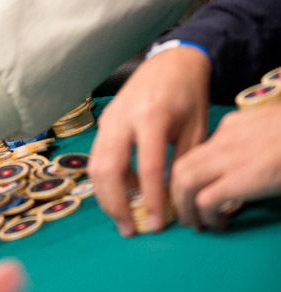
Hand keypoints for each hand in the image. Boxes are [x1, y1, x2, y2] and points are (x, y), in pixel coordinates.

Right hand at [88, 46, 209, 235]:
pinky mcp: (105, 120)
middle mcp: (124, 116)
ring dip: (106, 195)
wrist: (171, 61)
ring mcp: (110, 117)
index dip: (151, 200)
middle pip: (108, 168)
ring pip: (96, 163)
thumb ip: (182, 163)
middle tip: (130, 229)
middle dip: (116, 205)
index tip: (158, 225)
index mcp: (151, 116)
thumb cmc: (188, 94)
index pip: (147, 167)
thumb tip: (173, 201)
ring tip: (124, 218)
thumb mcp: (195, 128)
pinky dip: (108, 178)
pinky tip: (126, 191)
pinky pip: (99, 154)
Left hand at [170, 102, 280, 228]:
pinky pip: (206, 200)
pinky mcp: (240, 179)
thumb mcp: (267, 129)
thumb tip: (248, 162)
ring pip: (184, 182)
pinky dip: (207, 215)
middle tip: (185, 213)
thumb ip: (251, 140)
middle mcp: (222, 140)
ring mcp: (228, 158)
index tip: (191, 192)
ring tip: (196, 223)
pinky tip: (218, 224)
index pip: (197, 151)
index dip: (189, 175)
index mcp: (231, 127)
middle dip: (176, 193)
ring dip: (185, 206)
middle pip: (181, 166)